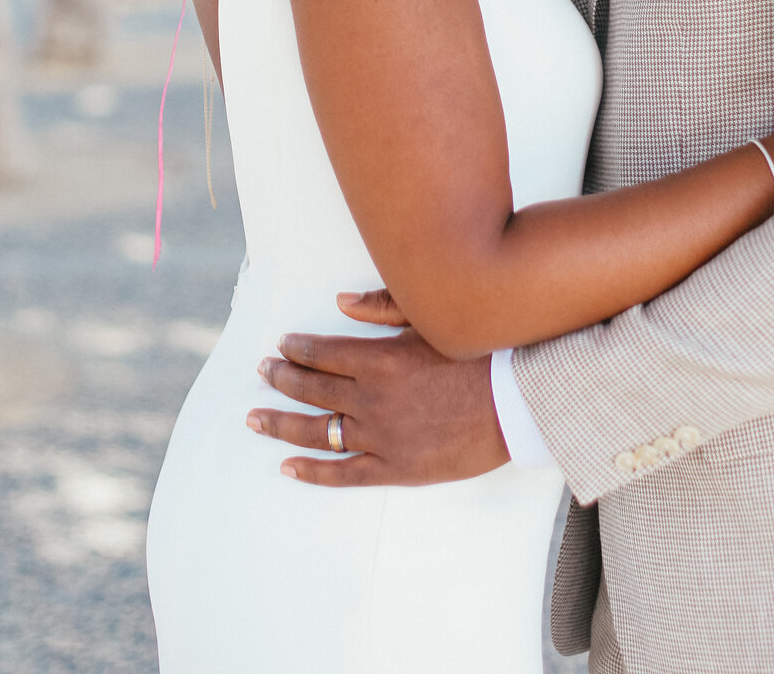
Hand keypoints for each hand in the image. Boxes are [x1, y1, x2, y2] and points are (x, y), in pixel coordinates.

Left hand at [246, 296, 508, 486]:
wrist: (518, 402)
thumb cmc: (478, 353)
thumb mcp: (430, 321)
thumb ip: (381, 308)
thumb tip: (339, 301)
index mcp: (379, 359)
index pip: (322, 353)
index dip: (296, 349)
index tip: (280, 346)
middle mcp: (372, 399)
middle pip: (312, 389)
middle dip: (281, 379)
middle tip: (261, 373)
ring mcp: (382, 437)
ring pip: (318, 431)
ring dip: (281, 423)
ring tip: (255, 418)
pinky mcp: (396, 468)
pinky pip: (344, 473)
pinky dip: (313, 472)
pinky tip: (289, 467)